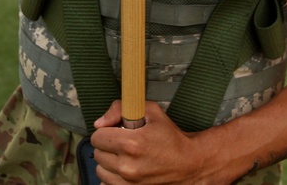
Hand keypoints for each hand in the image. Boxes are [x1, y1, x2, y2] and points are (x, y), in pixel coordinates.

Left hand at [90, 101, 227, 184]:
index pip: (97, 137)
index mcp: (132, 144)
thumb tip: (100, 122)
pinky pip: (106, 183)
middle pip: (97, 153)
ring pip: (100, 170)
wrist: (189, 163)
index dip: (105, 131)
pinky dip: (112, 177)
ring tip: (123, 156)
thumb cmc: (171, 137)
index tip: (115, 130)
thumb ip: (120, 108)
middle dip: (107, 145)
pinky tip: (124, 169)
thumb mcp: (151, 112)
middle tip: (121, 142)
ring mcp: (129, 182)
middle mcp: (128, 166)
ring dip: (108, 162)